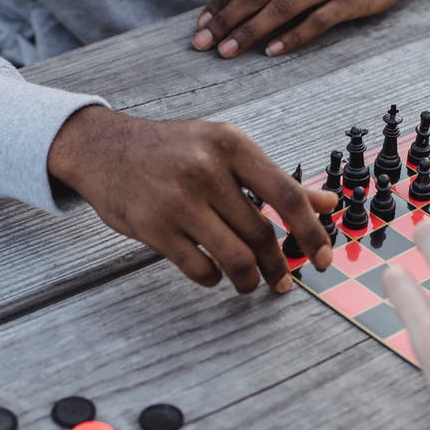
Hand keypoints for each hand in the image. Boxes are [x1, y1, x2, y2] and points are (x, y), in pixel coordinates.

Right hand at [48, 106, 335, 293]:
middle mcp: (207, 170)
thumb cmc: (171, 150)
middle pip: (261, 232)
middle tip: (283, 280)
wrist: (103, 148)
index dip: (312, 233)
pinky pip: (198, 268)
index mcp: (231, 145)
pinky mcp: (153, 227)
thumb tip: (327, 204)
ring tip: (251, 283)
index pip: (286, 196)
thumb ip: (275, 179)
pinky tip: (213, 274)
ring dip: (249, 279)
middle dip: (278, 265)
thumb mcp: (224, 150)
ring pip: (234, 256)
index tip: (325, 259)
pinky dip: (212, 278)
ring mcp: (178, 200)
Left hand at [192, 0, 426, 57]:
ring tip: (228, 52)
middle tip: (204, 44)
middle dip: (226, 21)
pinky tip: (270, 52)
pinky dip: (291, 38)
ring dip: (250, 33)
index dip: (221, 2)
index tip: (202, 24)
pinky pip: (315, 22)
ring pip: (281, 9)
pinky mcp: (350, 0)